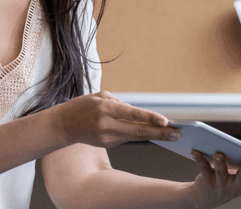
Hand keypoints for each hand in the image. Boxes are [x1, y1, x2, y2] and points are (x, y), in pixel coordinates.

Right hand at [48, 90, 180, 147]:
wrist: (62, 125)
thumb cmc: (83, 106)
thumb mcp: (101, 96)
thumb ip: (121, 104)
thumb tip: (141, 114)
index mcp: (106, 108)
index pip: (132, 114)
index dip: (150, 118)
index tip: (166, 121)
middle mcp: (106, 124)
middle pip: (138, 131)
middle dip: (160, 133)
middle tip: (178, 133)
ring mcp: (106, 137)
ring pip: (136, 137)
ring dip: (155, 136)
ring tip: (173, 135)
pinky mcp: (107, 144)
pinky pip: (128, 138)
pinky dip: (142, 135)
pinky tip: (155, 134)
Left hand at [190, 150, 240, 207]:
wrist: (206, 198)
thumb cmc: (233, 181)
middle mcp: (235, 186)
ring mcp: (221, 184)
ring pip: (221, 172)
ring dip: (220, 162)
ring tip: (219, 152)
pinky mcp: (207, 180)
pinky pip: (203, 168)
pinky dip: (199, 159)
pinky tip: (195, 151)